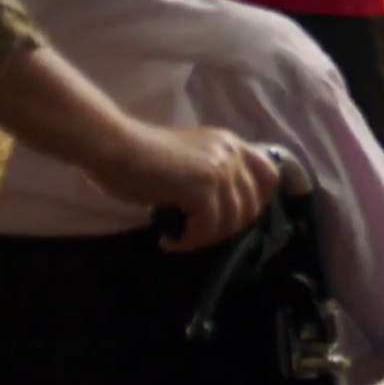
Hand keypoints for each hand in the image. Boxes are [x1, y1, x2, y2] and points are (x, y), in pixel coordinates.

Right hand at [88, 125, 281, 252]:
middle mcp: (232, 153)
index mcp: (231, 144)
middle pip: (251, 205)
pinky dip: (189, 240)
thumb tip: (226, 210)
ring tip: (181, 239)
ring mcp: (219, 169)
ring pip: (230, 220)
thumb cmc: (141, 156)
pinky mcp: (201, 187)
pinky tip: (170, 240)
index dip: (257, 202)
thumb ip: (213, 174)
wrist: (113, 147)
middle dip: (226, 228)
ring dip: (205, 238)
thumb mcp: (190, 158)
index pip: (269, 175)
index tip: (232, 218)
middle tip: (198, 235)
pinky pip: (207, 227)